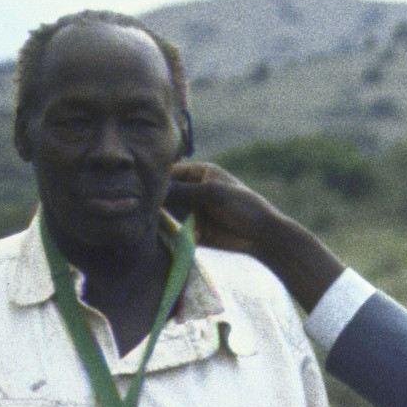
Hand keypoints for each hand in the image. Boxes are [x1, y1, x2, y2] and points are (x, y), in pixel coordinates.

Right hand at [166, 163, 344, 307]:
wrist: (261, 235)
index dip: (157, 178)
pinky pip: (176, 227)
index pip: (170, 171)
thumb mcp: (213, 193)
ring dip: (167, 216)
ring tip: (183, 221)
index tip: (146, 186)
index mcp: (199, 173)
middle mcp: (192, 189)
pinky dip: (178, 229)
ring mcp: (191, 209)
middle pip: (165, 191)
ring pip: (167, 210)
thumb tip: (156, 188)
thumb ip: (184, 190)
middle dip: (159, 199)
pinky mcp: (192, 227)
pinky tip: (192, 233)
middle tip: (153, 206)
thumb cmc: (242, 206)